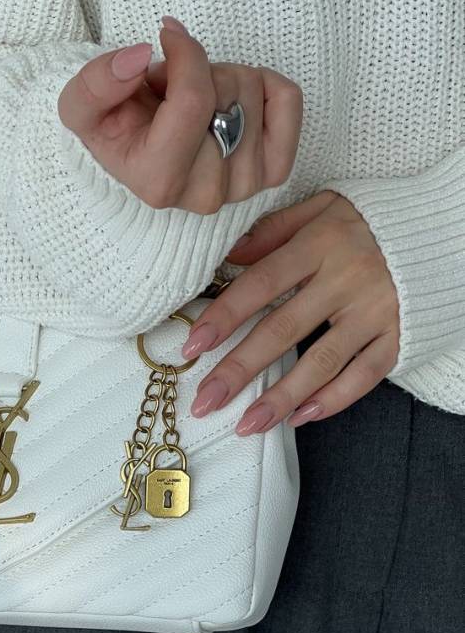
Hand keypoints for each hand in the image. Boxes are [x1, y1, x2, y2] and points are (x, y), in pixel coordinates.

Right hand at [56, 16, 302, 213]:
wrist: (138, 159)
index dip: (183, 53)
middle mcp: (206, 194)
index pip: (193, 101)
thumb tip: (140, 57)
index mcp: (158, 181)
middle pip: (226, 93)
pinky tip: (233, 95)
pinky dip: (266, 82)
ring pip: (255, 92)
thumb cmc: (113, 131)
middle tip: (170, 90)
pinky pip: (288, 102)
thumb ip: (96, 83)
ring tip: (194, 100)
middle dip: (197, 71)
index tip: (166, 36)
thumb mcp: (80, 108)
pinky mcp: (273, 171)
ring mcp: (244, 186)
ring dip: (223, 78)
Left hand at [180, 191, 399, 431]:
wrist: (443, 229)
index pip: (261, 283)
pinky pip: (366, 374)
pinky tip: (300, 416)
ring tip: (246, 425)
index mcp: (320, 244)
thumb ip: (275, 230)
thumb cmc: (369, 220)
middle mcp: (347, 280)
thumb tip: (230, 255)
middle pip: (284, 330)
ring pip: (322, 362)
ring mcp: (376, 311)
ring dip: (281, 397)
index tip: (192, 346)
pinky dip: (335, 399)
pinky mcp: (400, 334)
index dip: (225, 315)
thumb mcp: (322, 208)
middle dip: (240, 369)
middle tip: (206, 401)